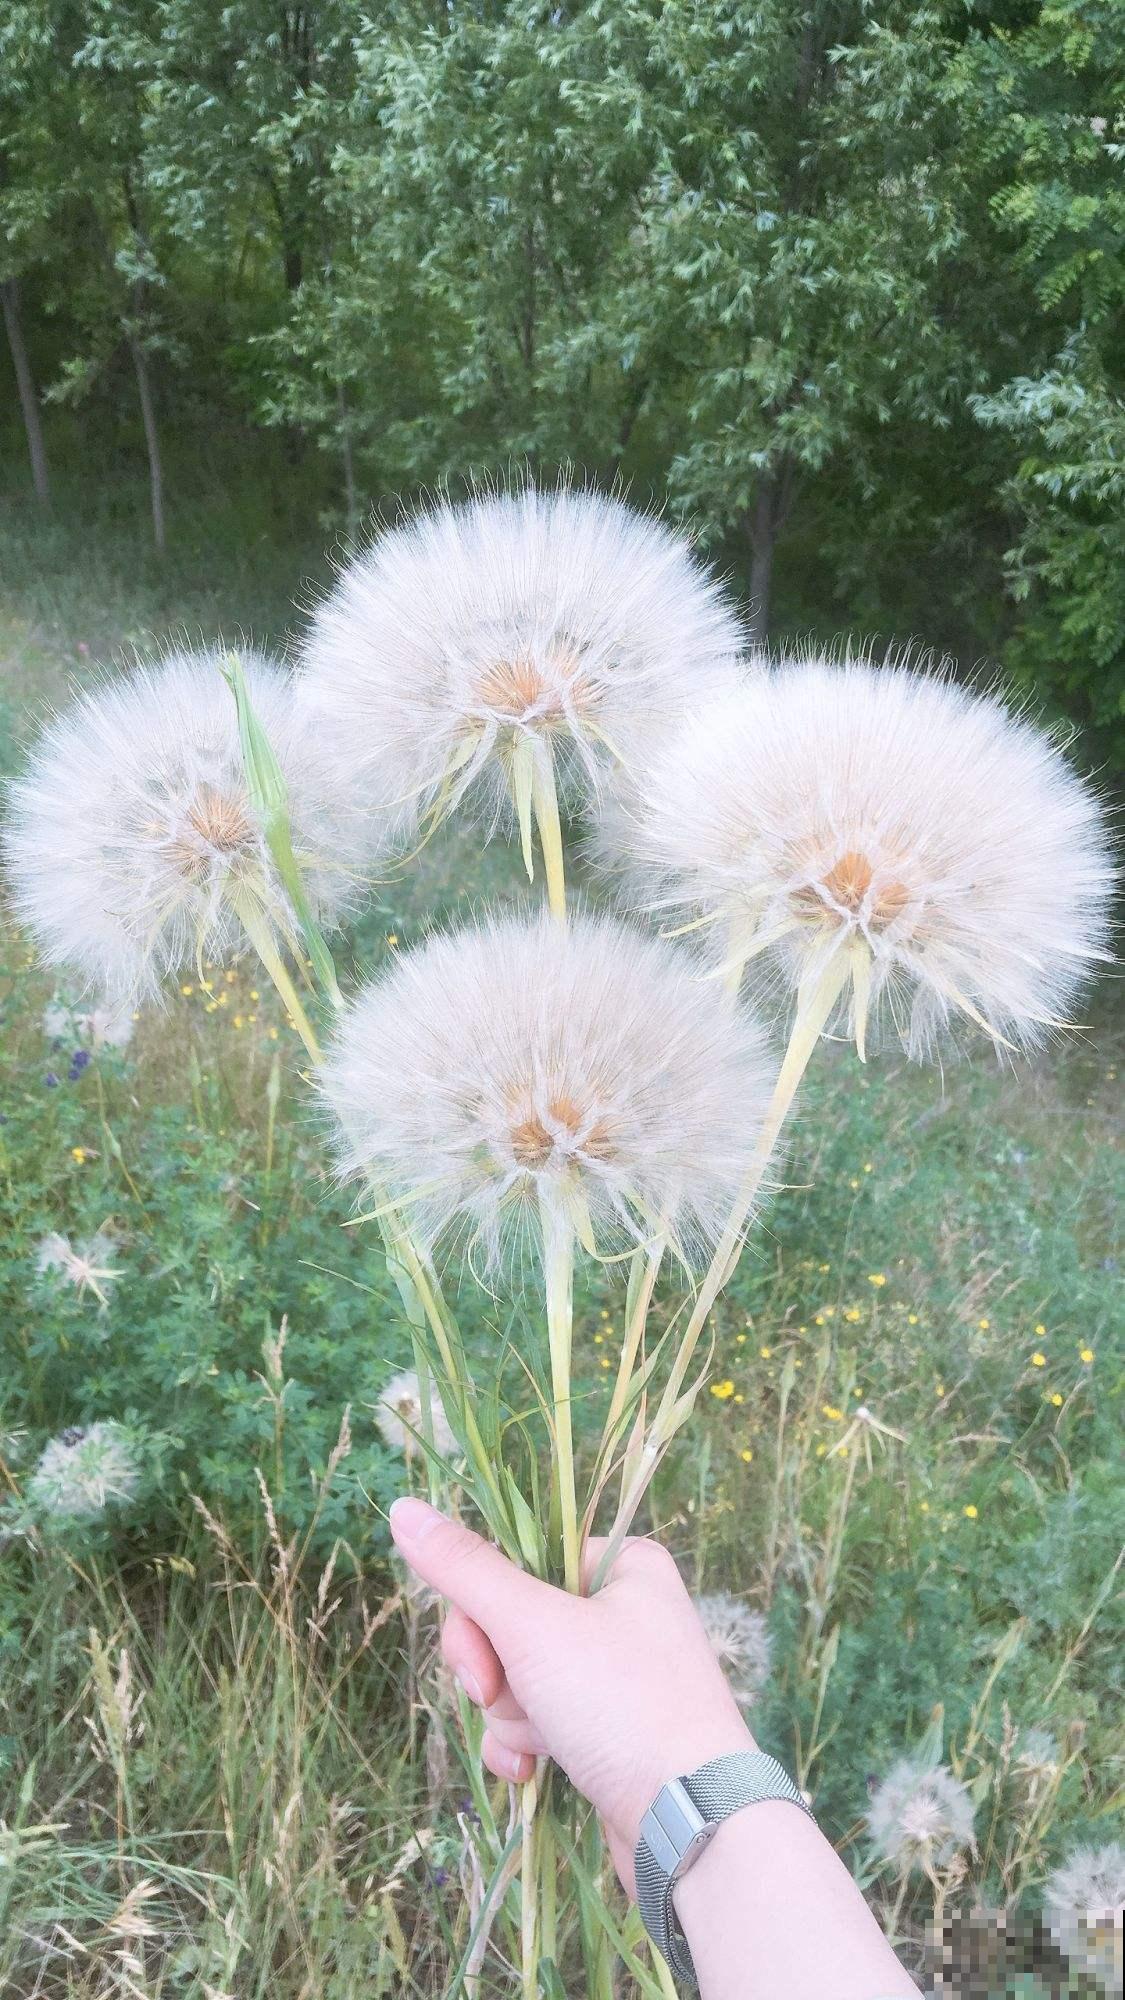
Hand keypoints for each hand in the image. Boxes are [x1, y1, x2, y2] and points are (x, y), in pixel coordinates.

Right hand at [388, 1496, 753, 1892]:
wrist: (693, 1823)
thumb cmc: (622, 1705)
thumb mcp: (534, 1626)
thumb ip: (464, 1569)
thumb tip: (403, 1509)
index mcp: (622, 1565)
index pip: (517, 1561)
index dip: (481, 1611)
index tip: (481, 1658)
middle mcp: (624, 1612)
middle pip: (510, 1623)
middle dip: (495, 1675)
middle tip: (499, 1698)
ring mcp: (616, 1676)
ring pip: (518, 1679)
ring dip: (512, 1717)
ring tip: (543, 1746)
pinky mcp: (608, 1732)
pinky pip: (540, 1723)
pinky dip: (526, 1747)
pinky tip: (534, 1774)